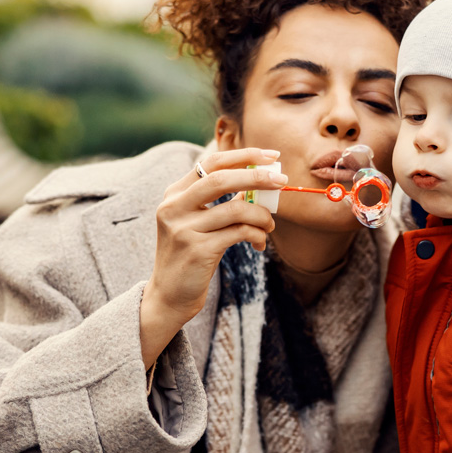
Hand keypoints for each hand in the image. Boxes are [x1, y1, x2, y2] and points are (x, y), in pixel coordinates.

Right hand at [139, 148, 285, 366]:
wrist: (169, 296)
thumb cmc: (190, 256)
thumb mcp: (197, 223)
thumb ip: (220, 201)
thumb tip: (260, 181)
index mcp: (174, 194)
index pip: (210, 163)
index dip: (243, 156)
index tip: (271, 156)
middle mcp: (174, 207)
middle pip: (221, 179)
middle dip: (257, 177)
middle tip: (282, 181)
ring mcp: (183, 229)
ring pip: (235, 209)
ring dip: (261, 215)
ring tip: (270, 225)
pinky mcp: (197, 250)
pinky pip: (238, 233)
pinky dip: (256, 234)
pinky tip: (259, 243)